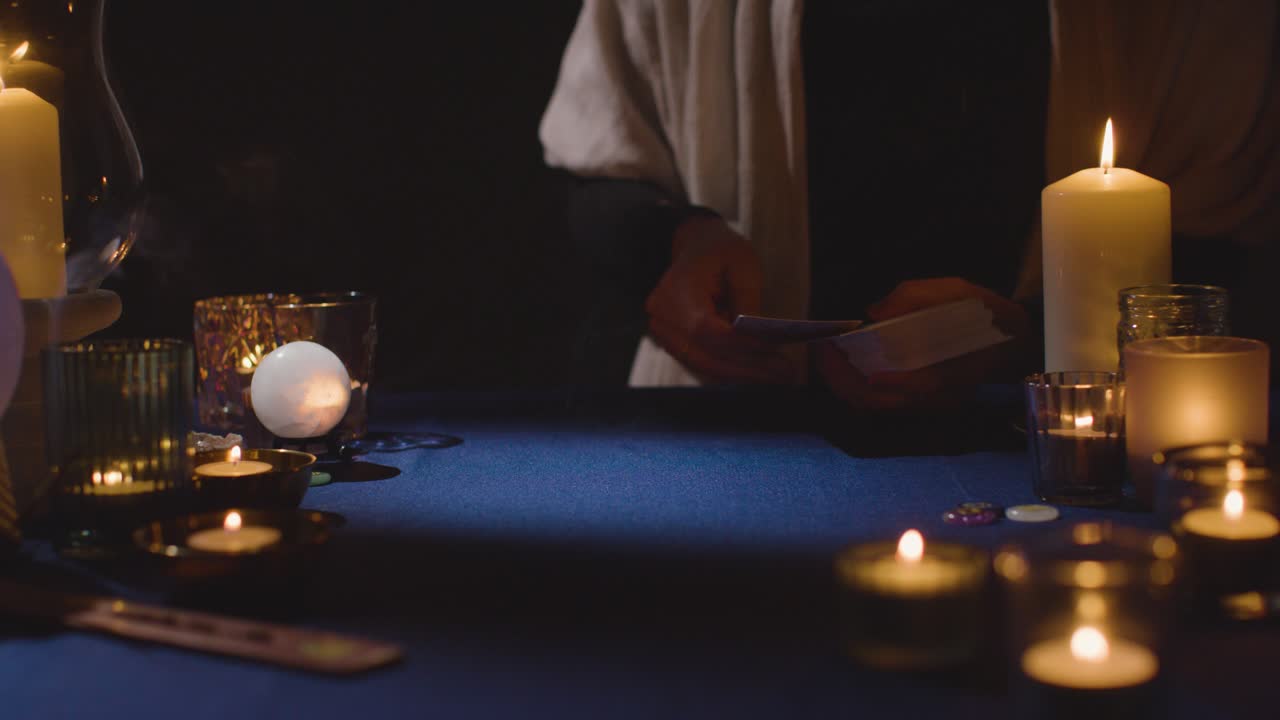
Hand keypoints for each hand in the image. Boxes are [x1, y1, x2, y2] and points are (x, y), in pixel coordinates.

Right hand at [644, 216, 798, 383]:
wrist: (696, 245)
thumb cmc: (719, 249)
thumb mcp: (743, 265)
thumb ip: (748, 302)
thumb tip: (760, 341)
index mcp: (676, 291)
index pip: (707, 330)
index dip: (741, 345)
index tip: (774, 351)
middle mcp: (662, 316)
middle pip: (704, 355)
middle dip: (747, 368)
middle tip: (785, 373)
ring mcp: (663, 332)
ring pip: (704, 365)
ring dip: (742, 374)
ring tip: (776, 375)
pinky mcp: (674, 342)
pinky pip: (703, 362)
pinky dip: (730, 369)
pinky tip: (758, 371)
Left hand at [817, 278, 1029, 409]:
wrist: (1015, 341)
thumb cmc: (986, 313)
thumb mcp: (959, 291)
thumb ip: (918, 296)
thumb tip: (875, 311)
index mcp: (959, 370)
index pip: (924, 386)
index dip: (891, 381)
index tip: (864, 364)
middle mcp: (941, 397)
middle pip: (885, 403)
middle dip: (845, 381)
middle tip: (822, 351)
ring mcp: (928, 405)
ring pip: (876, 408)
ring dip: (844, 385)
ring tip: (824, 357)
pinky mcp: (917, 404)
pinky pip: (878, 403)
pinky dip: (854, 387)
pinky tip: (840, 365)